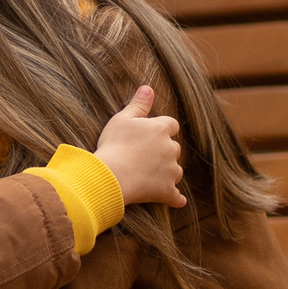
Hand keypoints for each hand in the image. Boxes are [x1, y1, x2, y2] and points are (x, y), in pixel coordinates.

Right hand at [94, 84, 185, 207]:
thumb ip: (138, 104)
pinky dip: (176, 198)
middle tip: (145, 157)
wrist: (110, 176)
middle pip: (174, 148)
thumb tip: (148, 88)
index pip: (171, 125)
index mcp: (161, 129)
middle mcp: (171, 148)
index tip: (150, 135)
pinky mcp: (167, 191)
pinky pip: (176, 196)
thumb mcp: (122, 119)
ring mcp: (171, 171)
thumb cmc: (113, 145)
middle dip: (164, 152)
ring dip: (168, 173)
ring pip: (175, 171)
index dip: (161, 130)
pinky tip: (177, 201)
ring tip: (150, 176)